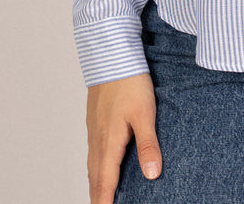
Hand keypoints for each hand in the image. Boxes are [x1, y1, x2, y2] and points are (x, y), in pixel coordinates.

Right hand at [86, 72, 161, 203]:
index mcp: (109, 142)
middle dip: (98, 197)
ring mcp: (93, 129)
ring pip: (92, 164)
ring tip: (100, 196)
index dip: (105, 202)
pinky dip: (95, 166)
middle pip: (95, 178)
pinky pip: (92, 151)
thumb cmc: (130, 82)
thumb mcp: (145, 113)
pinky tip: (101, 165)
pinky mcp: (94, 120)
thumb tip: (152, 175)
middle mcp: (97, 139)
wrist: (111, 55)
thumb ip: (148, 145)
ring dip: (96, 183)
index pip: (106, 182)